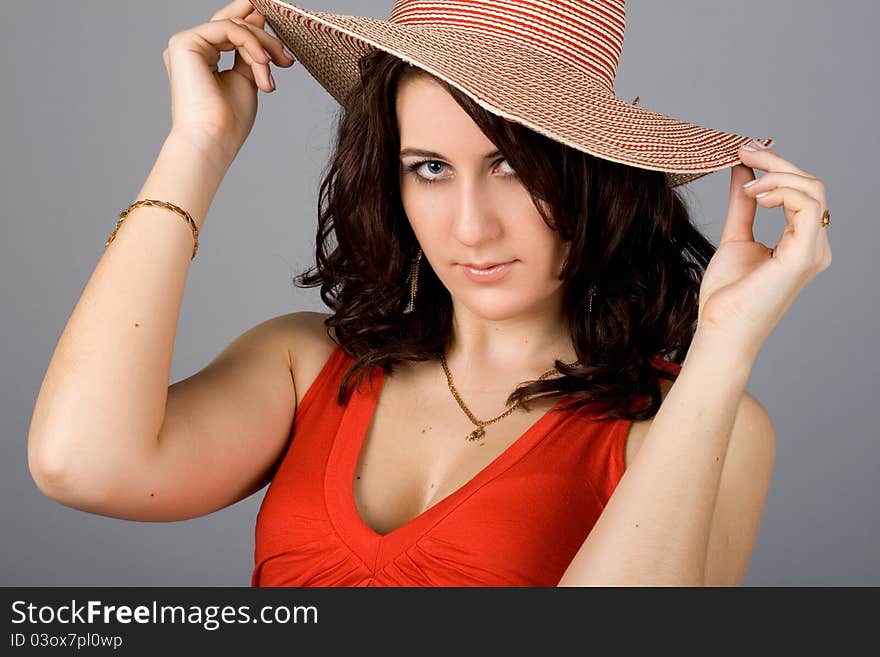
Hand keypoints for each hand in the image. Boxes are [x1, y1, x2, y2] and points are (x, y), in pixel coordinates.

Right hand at [161, 0, 295, 165]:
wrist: (213, 140)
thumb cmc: (229, 122)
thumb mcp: (246, 78)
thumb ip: (250, 51)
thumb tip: (257, 17)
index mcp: (202, 57)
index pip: (230, 30)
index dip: (255, 26)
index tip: (281, 43)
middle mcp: (191, 48)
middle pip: (233, 24)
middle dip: (265, 37)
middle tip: (286, 59)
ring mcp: (186, 44)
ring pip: (234, 26)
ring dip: (262, 46)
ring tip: (275, 69)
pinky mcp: (185, 43)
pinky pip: (228, 29)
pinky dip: (251, 44)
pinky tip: (263, 62)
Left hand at [693, 140, 832, 357]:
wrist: (720, 330)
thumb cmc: (727, 296)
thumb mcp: (735, 238)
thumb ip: (743, 205)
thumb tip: (744, 170)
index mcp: (801, 243)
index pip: (801, 191)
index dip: (775, 167)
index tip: (742, 152)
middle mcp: (815, 246)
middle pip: (810, 185)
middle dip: (776, 162)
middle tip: (742, 151)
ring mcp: (813, 251)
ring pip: (811, 189)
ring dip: (777, 174)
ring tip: (746, 180)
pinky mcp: (803, 256)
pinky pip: (806, 206)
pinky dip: (781, 190)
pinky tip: (755, 194)